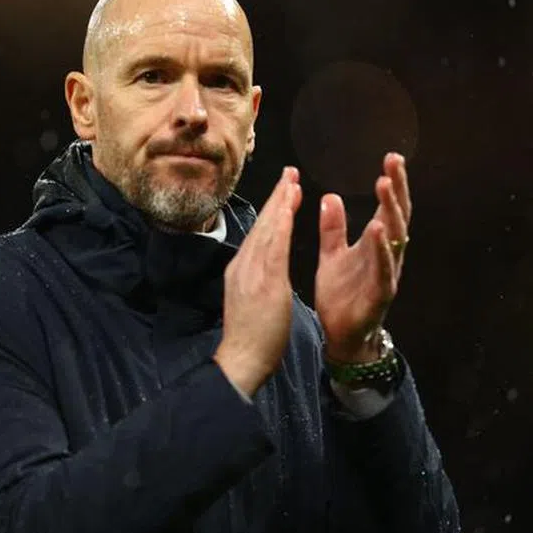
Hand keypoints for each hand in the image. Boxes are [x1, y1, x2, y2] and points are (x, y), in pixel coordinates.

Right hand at [214, 166, 301, 396]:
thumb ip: (256, 280)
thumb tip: (263, 269)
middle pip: (261, 225)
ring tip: (292, 181)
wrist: (242, 359)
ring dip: (280, 202)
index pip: (258, 233)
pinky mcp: (264, 281)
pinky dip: (281, 222)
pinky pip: (275, 245)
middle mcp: (243, 265)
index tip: (284, 191)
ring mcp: (251, 272)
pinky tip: (290, 206)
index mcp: (241, 270)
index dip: (271, 210)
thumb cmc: (250, 338)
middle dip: (276, 198)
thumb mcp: (250, 301)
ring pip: (267, 229)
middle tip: (289, 173)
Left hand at [315, 153, 411, 362]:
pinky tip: (377, 229)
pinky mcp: (381, 293)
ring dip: (390, 211)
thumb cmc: (342, 295)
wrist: (342, 335)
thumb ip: (333, 228)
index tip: (391, 157)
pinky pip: (384, 268)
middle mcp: (387, 254)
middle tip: (394, 162)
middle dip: (397, 188)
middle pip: (397, 215)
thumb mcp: (333, 256)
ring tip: (385, 185)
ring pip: (394, 237)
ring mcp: (387, 273)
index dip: (392, 183)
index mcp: (375, 243)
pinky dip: (382, 249)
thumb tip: (330, 196)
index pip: (387, 207)